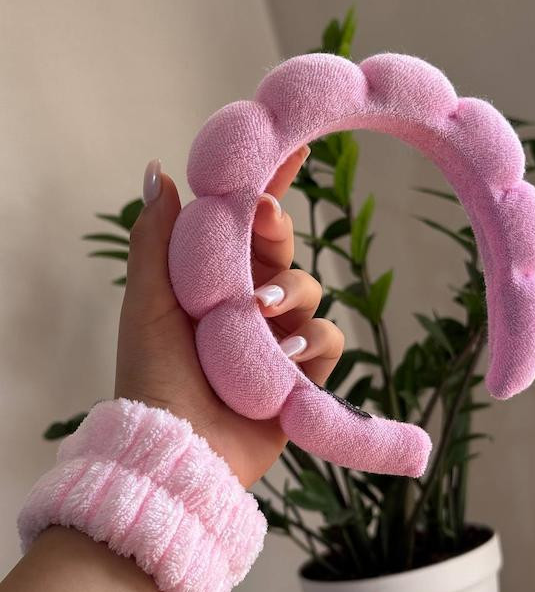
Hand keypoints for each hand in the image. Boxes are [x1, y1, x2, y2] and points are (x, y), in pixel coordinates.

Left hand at [114, 147, 344, 486]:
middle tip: (266, 221)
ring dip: (291, 296)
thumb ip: (156, 236)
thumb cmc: (153, 375)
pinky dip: (313, 342)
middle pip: (284, 249)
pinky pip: (330, 339)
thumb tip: (157, 169)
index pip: (246, 225)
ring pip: (311, 290)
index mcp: (214, 281)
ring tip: (263, 318)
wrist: (178, 447)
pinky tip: (287, 357)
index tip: (296, 145)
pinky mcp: (303, 373)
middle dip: (277, 233)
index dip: (271, 185)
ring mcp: (279, 338)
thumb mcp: (148, 301)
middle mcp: (250, 303)